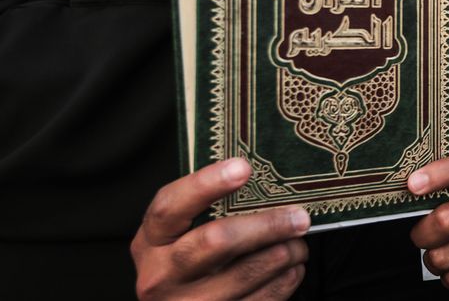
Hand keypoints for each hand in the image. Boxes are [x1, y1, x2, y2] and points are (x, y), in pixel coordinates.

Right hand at [130, 158, 310, 300]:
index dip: (206, 184)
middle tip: (299, 216)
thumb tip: (255, 176)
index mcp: (150, 242)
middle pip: (216, 241)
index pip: (170, 207)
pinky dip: (284, 281)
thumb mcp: (177, 236)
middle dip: (265, 225)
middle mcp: (161, 276)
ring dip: (283, 254)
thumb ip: (204, 210)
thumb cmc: (183, 263)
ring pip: (245, 274)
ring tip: (299, 243)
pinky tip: (292, 268)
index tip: (243, 167)